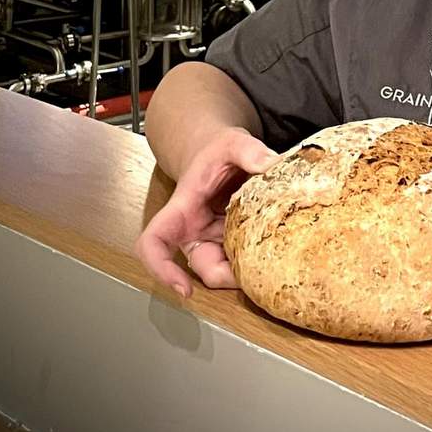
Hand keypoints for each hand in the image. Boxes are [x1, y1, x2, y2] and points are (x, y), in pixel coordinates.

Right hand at [135, 126, 277, 298]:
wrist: (222, 153)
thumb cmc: (217, 151)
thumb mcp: (232, 143)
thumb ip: (249, 150)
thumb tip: (273, 164)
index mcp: (182, 209)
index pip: (154, 244)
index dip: (161, 270)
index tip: (183, 289)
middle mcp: (194, 231)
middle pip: (201, 267)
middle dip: (226, 277)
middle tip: (253, 275)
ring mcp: (214, 238)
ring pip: (225, 267)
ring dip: (246, 269)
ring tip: (272, 258)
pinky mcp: (232, 240)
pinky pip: (242, 258)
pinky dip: (259, 258)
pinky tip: (278, 247)